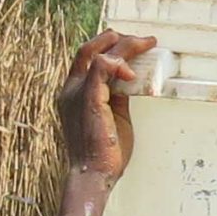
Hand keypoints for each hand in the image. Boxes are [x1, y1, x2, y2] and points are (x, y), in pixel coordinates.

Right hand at [58, 29, 156, 184]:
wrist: (94, 176)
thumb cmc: (105, 153)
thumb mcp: (113, 115)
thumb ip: (117, 94)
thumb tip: (130, 78)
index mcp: (73, 93)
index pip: (87, 57)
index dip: (108, 45)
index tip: (132, 44)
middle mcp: (70, 89)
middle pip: (91, 47)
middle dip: (119, 39)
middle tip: (144, 41)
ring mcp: (76, 93)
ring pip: (97, 52)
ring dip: (124, 45)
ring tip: (146, 45)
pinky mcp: (89, 99)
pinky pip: (101, 66)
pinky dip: (119, 64)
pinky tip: (132, 74)